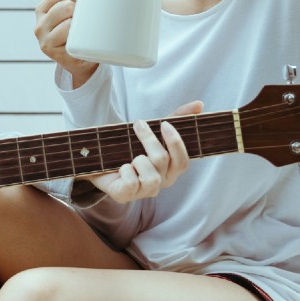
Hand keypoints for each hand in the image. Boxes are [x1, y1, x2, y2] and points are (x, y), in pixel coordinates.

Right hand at [34, 0, 97, 86]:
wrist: (81, 61)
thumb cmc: (79, 32)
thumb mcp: (78, 10)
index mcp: (42, 10)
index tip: (86, 0)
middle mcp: (39, 24)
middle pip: (65, 6)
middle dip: (80, 8)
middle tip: (90, 16)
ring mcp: (43, 39)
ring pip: (67, 21)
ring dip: (81, 21)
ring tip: (87, 26)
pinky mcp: (51, 51)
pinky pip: (68, 35)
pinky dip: (77, 34)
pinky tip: (82, 36)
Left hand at [86, 101, 203, 202]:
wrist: (99, 161)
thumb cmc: (132, 147)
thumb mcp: (154, 131)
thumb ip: (176, 118)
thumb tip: (200, 104)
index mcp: (170, 171)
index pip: (183, 162)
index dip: (176, 143)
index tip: (164, 124)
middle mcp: (161, 183)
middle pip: (163, 161)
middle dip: (150, 140)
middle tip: (138, 124)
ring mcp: (144, 192)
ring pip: (150, 176)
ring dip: (138, 160)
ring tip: (129, 157)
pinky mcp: (125, 196)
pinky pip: (130, 183)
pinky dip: (124, 171)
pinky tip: (121, 169)